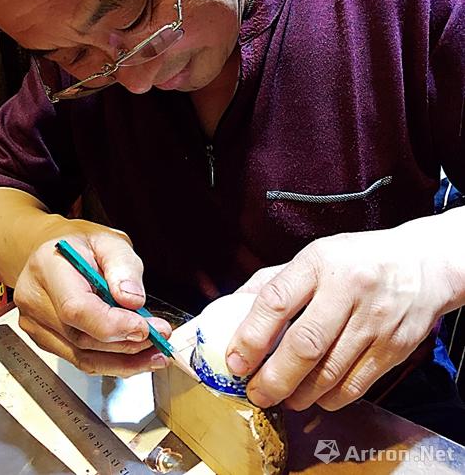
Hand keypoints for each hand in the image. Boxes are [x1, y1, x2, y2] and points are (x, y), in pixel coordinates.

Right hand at [14, 218, 171, 375]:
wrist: (52, 251)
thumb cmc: (80, 244)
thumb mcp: (109, 240)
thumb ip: (124, 267)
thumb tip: (133, 300)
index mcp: (48, 267)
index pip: (76, 308)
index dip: (113, 325)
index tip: (146, 328)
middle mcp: (35, 299)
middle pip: (82, 337)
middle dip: (128, 342)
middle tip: (162, 336)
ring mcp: (36, 324)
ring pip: (82, 356)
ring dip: (124, 360)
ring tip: (156, 353)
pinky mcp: (45, 340)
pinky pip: (80, 359)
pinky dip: (112, 362)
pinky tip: (137, 357)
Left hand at [226, 222, 457, 410]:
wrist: (422, 265)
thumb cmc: (357, 260)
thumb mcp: (314, 256)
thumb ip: (274, 282)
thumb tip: (232, 310)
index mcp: (320, 262)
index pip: (277, 300)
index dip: (251, 336)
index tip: (235, 360)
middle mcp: (348, 289)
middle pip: (304, 345)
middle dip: (273, 378)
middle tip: (256, 392)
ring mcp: (374, 320)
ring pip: (329, 373)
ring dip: (298, 394)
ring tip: (282, 397)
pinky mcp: (394, 347)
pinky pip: (354, 386)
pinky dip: (328, 399)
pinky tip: (315, 395)